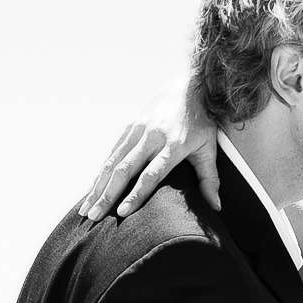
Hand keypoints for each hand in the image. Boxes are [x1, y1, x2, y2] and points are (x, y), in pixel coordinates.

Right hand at [79, 81, 219, 221]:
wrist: (189, 86)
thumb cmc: (201, 122)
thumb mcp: (209, 148)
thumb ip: (210, 179)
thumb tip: (215, 207)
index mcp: (173, 145)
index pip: (151, 174)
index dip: (136, 194)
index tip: (122, 212)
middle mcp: (152, 137)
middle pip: (125, 170)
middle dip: (107, 195)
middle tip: (94, 217)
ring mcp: (138, 130)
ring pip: (113, 162)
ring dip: (98, 187)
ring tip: (87, 209)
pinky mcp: (130, 127)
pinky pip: (112, 153)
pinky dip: (101, 173)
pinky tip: (92, 190)